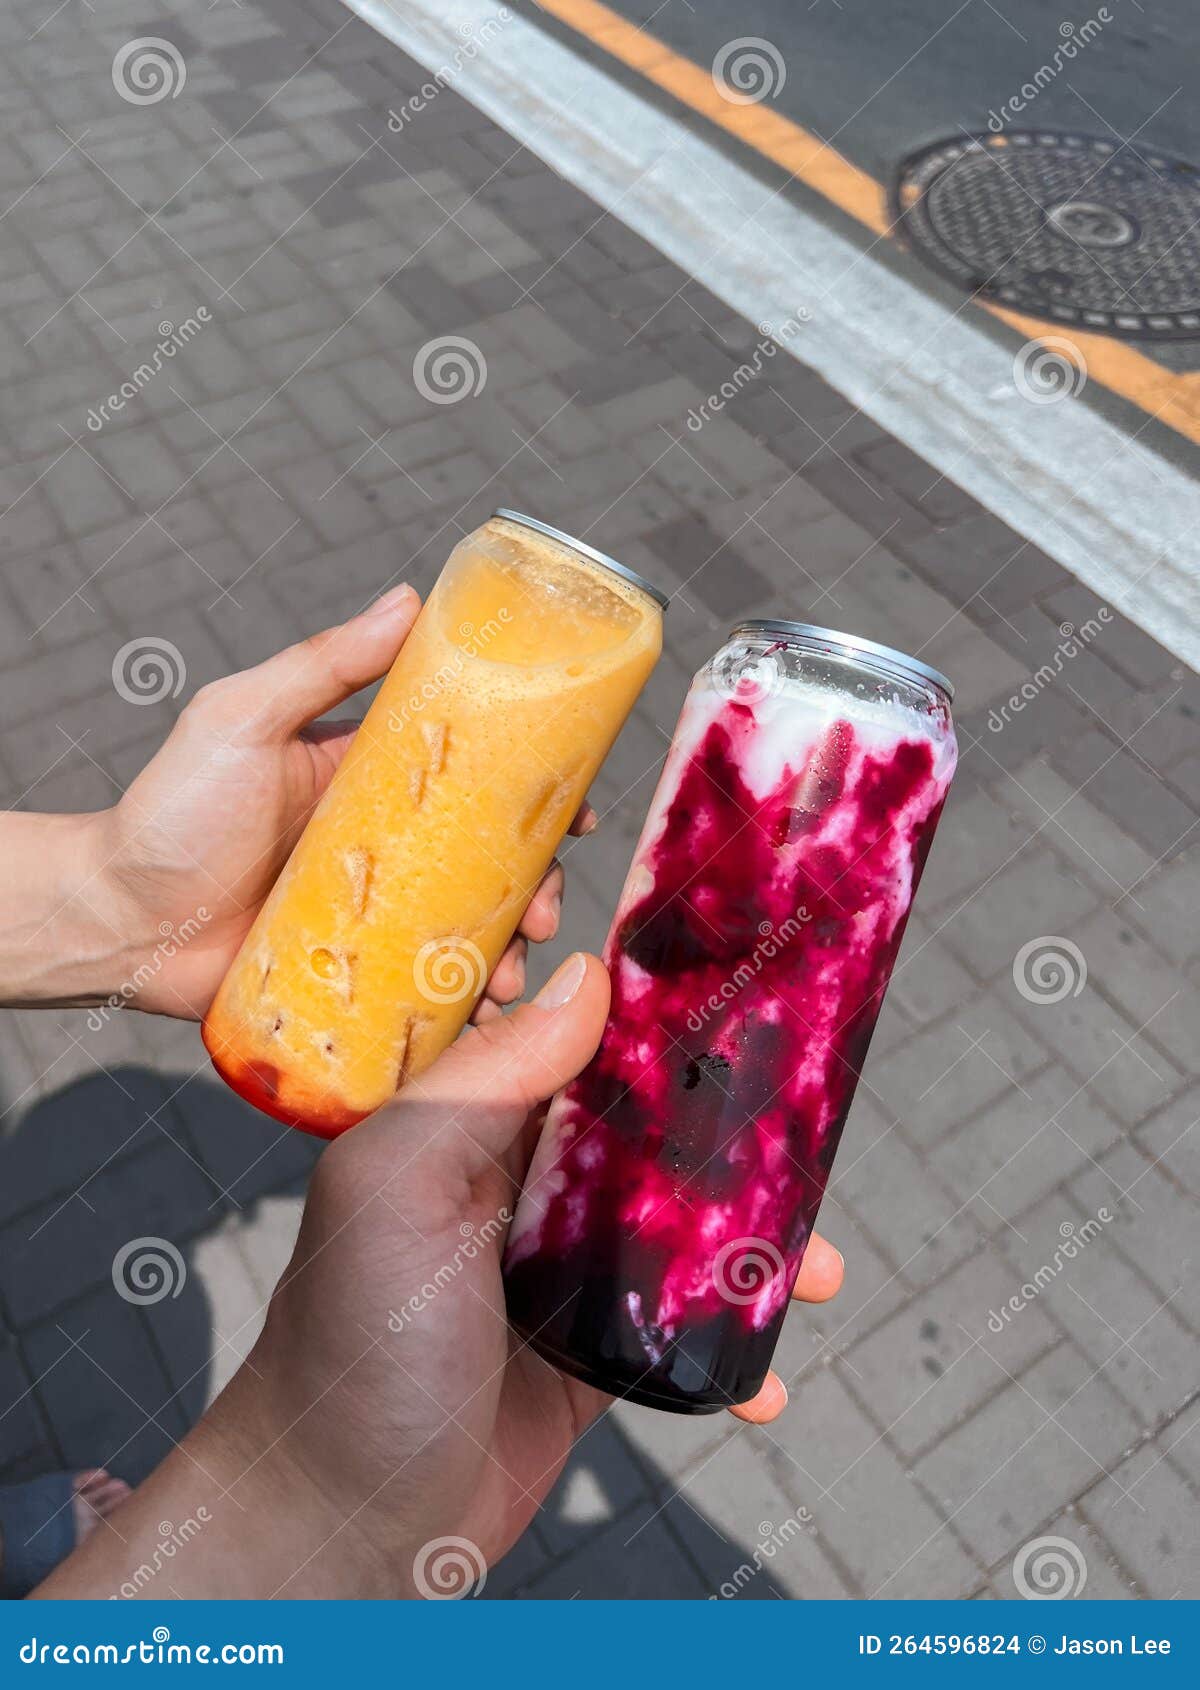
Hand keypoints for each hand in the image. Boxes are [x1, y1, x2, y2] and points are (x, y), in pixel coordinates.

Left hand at [36, 951, 844, 1598]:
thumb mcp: (398, 1187)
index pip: (575, 1043)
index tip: (744, 995)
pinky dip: (731, 1352)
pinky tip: (762, 1378)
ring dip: (754, 1248)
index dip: (656, 1017)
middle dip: (738, 1141)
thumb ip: (483, 1081)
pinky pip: (675, 1334)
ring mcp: (555, 1275)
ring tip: (816, 1272)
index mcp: (466, 1126)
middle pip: (649, 1136)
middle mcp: (515, 1187)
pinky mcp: (584, 1361)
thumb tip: (585, 980)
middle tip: (810, 1151)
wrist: (336, 1529)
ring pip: (677, 1233)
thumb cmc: (349, 1348)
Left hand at [86, 585, 585, 1018]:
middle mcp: (384, 849)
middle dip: (533, 886)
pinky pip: (423, 992)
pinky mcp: (354, 978)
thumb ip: (323, 665)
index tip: (575, 807)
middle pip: (486, 864)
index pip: (472, 778)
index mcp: (369, 783)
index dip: (533, 793)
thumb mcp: (245, 719)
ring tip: (505, 972)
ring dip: (505, 950)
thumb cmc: (171, 811)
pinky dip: (462, 1007)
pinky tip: (485, 1019)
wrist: (118, 920)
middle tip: (542, 905)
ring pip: (466, 932)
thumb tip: (410, 600)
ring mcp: (373, 917)